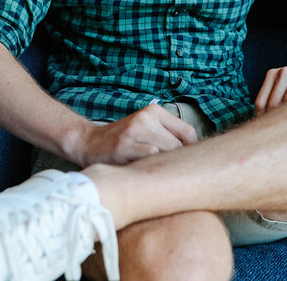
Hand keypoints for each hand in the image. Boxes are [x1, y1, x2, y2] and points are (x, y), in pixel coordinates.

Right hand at [74, 104, 198, 166]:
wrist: (88, 143)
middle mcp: (145, 117)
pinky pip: (150, 158)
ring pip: (166, 152)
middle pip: (178, 146)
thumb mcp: (145, 129)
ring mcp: (134, 131)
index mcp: (154, 111)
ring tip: (154, 175)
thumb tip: (197, 156)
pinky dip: (150, 168)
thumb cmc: (123, 142)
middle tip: (168, 175)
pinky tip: (143, 174)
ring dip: (163, 167)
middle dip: (175, 163)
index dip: (189, 152)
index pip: (188, 133)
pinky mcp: (124, 146)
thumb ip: (168, 136)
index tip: (182, 164)